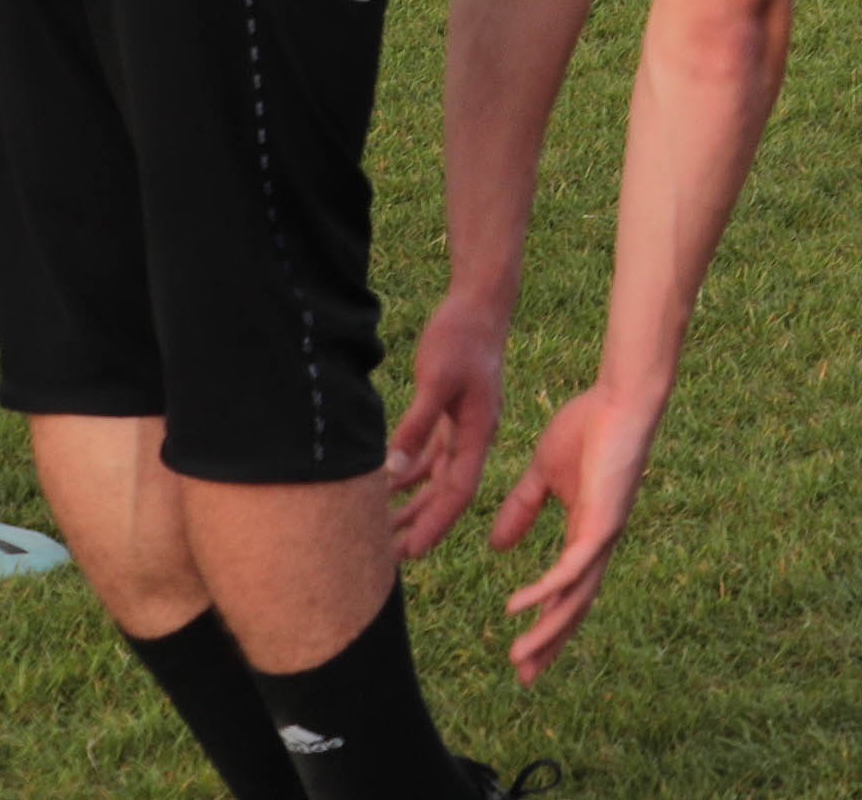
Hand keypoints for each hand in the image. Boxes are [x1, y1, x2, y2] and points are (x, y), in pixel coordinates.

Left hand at [384, 296, 508, 557]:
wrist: (478, 304)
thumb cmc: (461, 338)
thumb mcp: (436, 380)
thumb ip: (416, 427)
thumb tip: (392, 472)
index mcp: (478, 433)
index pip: (457, 491)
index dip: (435, 524)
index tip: (410, 553)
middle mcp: (474, 436)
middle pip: (446, 492)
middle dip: (420, 525)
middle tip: (389, 558)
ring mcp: (463, 425)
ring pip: (437, 477)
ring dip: (412, 504)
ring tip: (383, 533)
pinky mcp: (450, 412)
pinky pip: (430, 455)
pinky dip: (410, 475)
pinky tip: (387, 487)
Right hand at [490, 379, 664, 682]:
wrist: (620, 397)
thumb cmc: (587, 427)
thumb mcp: (541, 475)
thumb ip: (522, 510)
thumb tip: (497, 546)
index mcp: (586, 533)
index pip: (567, 590)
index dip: (547, 622)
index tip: (525, 654)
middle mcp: (599, 542)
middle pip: (574, 606)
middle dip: (551, 643)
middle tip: (526, 677)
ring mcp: (604, 534)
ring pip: (575, 597)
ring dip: (547, 630)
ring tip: (520, 658)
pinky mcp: (604, 522)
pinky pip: (572, 568)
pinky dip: (546, 591)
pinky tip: (519, 608)